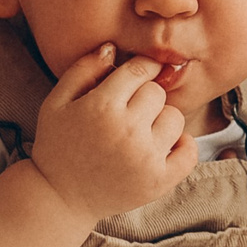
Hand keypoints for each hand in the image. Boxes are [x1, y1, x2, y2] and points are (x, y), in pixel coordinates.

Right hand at [29, 46, 195, 220]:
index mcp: (102, 107)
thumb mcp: (56, 102)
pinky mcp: (159, 182)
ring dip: (161, 120)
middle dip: (144, 96)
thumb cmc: (57, 146)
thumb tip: (112, 47)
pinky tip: (163, 146)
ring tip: (141, 131)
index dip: (142, 67)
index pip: (139, 70)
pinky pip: (190, 152)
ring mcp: (146, 158)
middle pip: (157, 92)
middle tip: (128, 111)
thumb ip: (83, 70)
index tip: (141, 73)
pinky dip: (182, 146)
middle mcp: (127, 131)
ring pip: (175, 118)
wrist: (58, 198)